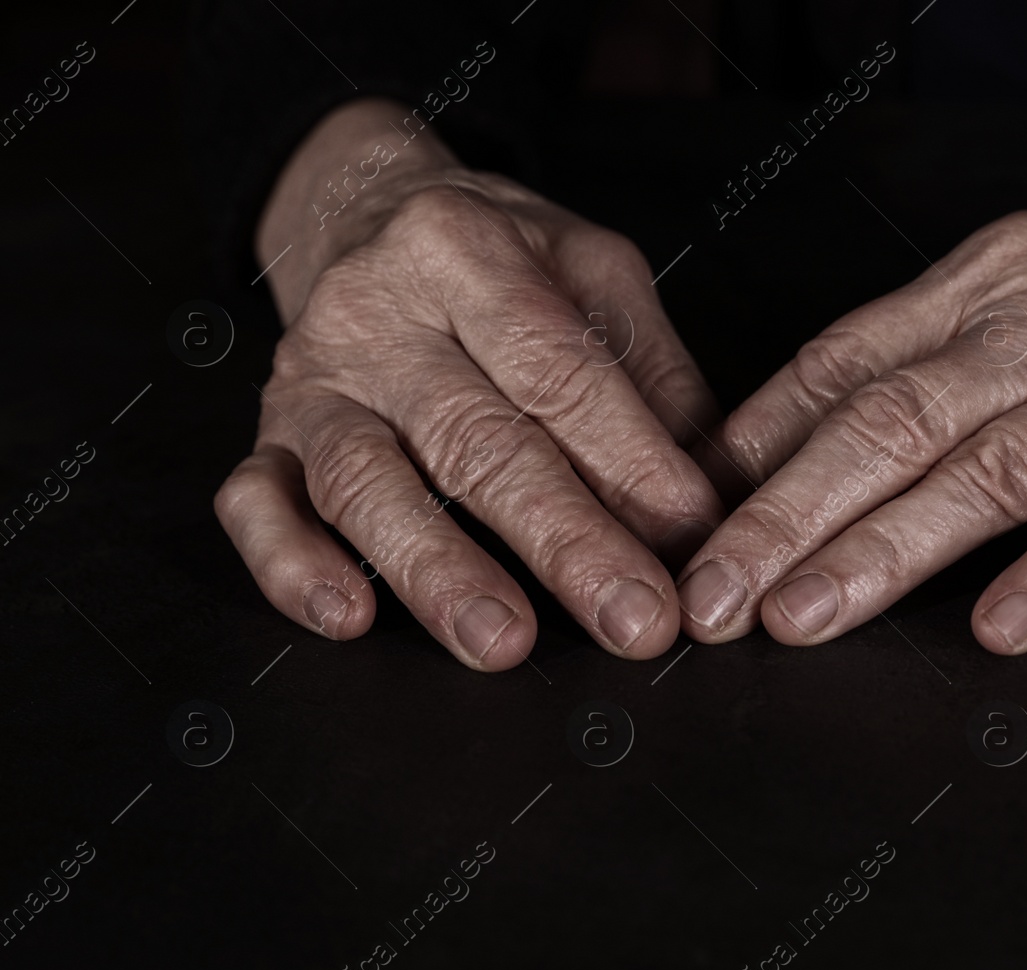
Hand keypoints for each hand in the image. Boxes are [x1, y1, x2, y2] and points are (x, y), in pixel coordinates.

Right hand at [216, 99, 722, 667]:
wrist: (368, 210)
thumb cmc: (503, 260)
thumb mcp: (594, 274)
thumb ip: (653, 376)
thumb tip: (710, 496)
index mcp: (467, 250)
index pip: (558, 370)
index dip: (630, 461)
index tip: (692, 537)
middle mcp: (377, 310)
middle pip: (475, 438)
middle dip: (563, 541)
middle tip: (632, 620)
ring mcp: (312, 378)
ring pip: (367, 481)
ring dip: (437, 571)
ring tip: (504, 642)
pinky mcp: (270, 435)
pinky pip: (255, 503)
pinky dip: (292, 564)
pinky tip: (346, 615)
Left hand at [679, 113, 1026, 652]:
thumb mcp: (1019, 284)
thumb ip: (909, 354)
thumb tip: (777, 439)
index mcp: (974, 285)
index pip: (839, 367)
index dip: (754, 449)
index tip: (686, 524)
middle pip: (885, 421)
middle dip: (782, 517)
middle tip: (709, 599)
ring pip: (981, 468)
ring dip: (880, 549)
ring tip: (798, 620)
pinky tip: (1001, 629)